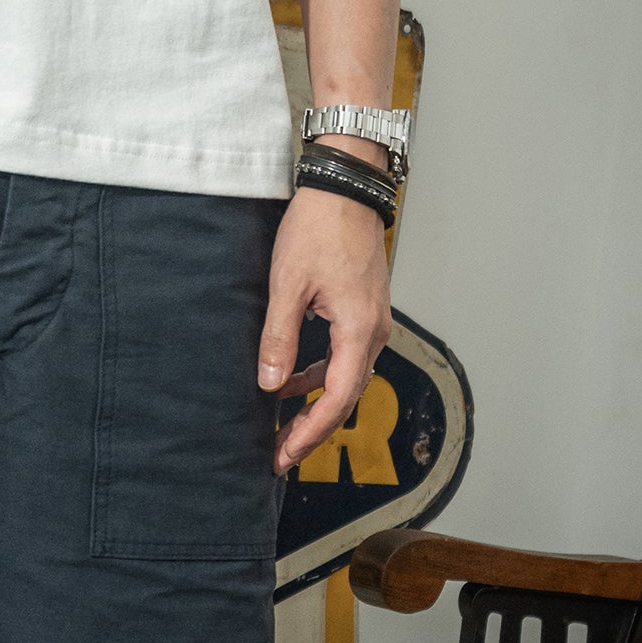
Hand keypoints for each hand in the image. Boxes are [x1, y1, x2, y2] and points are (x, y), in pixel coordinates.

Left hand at [257, 187, 392, 475]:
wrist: (345, 185)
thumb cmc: (318, 227)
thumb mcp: (288, 285)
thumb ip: (278, 338)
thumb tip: (268, 385)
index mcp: (358, 329)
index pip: (336, 399)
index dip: (310, 433)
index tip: (283, 455)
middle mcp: (373, 332)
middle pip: (344, 398)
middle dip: (312, 430)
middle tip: (279, 457)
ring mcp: (371, 322)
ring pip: (344, 381)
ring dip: (314, 406)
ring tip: (282, 429)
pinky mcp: (362, 313)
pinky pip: (343, 359)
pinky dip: (317, 377)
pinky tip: (289, 383)